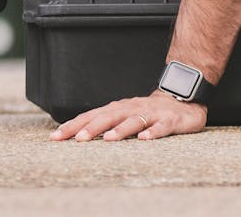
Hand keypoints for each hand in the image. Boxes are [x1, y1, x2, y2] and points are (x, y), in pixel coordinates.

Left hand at [49, 91, 206, 141]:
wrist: (183, 99)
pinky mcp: (170, 120)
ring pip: (135, 121)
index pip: (93, 115)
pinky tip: (145, 140)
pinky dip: (153, 133)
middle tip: (78, 138)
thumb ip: (106, 122)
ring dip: (121, 129)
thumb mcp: (125, 114)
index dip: (74, 125)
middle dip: (93, 127)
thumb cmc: (149, 111)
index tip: (56, 136)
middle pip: (110, 116)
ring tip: (108, 139)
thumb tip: (76, 133)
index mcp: (119, 108)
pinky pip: (161, 127)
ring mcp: (152, 113)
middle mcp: (133, 108)